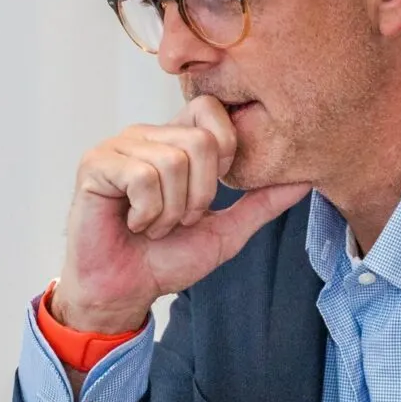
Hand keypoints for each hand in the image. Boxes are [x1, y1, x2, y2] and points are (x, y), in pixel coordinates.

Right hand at [55, 96, 309, 332]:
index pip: (211, 109)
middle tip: (178, 221)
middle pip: (201, 140)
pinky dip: (146, 213)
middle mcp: (146, 135)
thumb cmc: (164, 261)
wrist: (123, 293)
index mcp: (175, 140)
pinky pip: (141, 176)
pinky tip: (132, 223)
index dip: (224, 152)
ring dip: (171, 211)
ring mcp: (118, 147)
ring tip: (152, 226)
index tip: (210, 194)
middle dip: (200, 195)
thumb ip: (261, 203)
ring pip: (172, 161)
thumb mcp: (225, 231)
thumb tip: (305, 179)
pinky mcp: (95, 165)